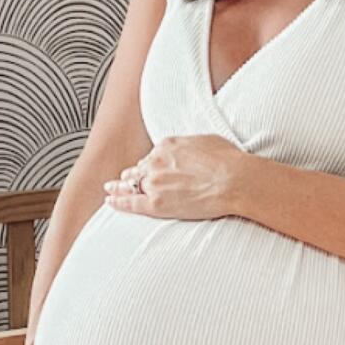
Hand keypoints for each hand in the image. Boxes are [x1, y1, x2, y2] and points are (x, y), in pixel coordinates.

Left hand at [104, 134, 248, 219]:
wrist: (234, 180)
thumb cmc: (228, 161)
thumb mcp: (206, 140)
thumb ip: (189, 145)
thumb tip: (189, 150)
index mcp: (168, 146)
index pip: (153, 156)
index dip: (152, 164)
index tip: (151, 168)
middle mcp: (157, 161)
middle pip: (139, 169)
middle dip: (134, 174)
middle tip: (124, 178)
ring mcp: (154, 183)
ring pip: (131, 185)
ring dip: (121, 186)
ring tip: (111, 189)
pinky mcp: (156, 203)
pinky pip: (131, 203)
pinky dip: (118, 202)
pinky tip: (110, 202)